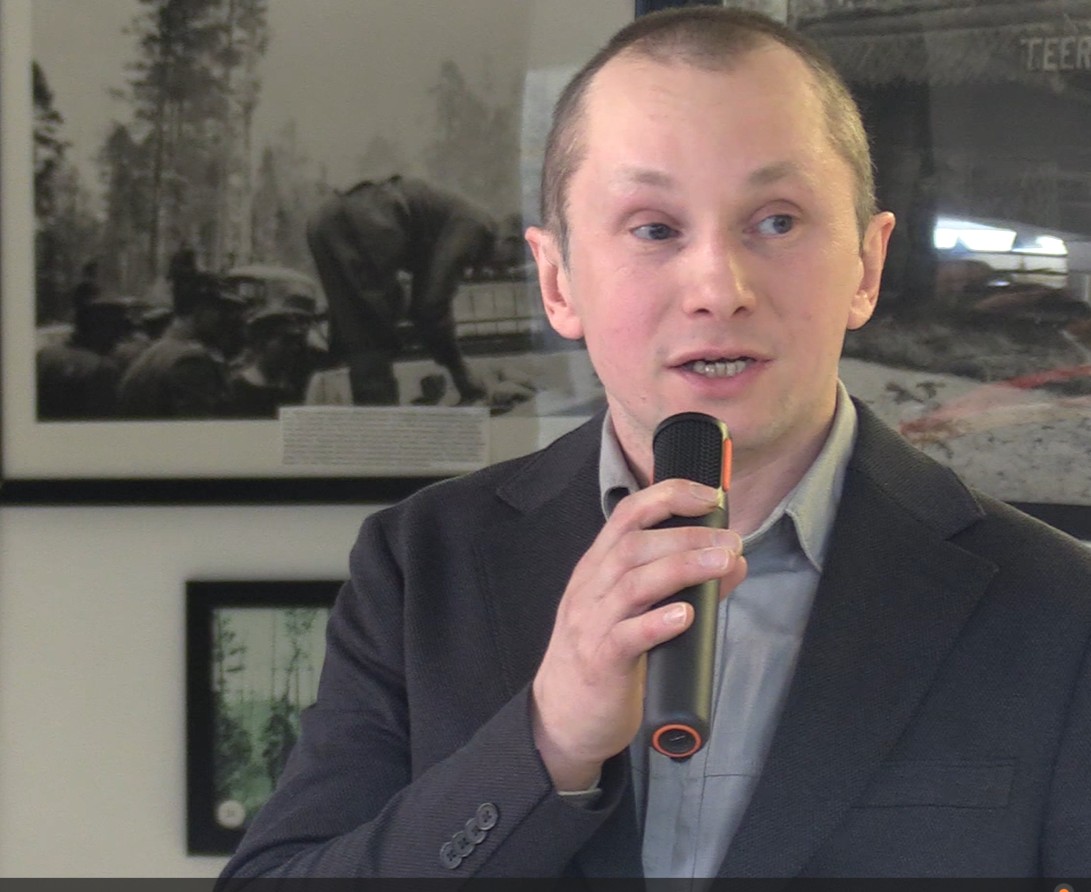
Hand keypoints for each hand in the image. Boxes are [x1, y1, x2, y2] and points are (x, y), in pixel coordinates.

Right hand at [530, 480, 746, 790]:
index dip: (668, 497)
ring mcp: (590, 624)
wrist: (561, 717)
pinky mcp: (599, 662)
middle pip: (634, 546)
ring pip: (633, 584)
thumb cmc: (603, 658)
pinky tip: (685, 615)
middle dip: (687, 536)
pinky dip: (657, 622)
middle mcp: (590, 589)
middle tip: (730, 541)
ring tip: (722, 564)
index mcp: (597, 568)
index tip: (708, 496)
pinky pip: (626, 637)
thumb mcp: (636, 614)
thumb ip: (683, 586)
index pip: (627, 515)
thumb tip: (734, 562)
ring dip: (682, 568)